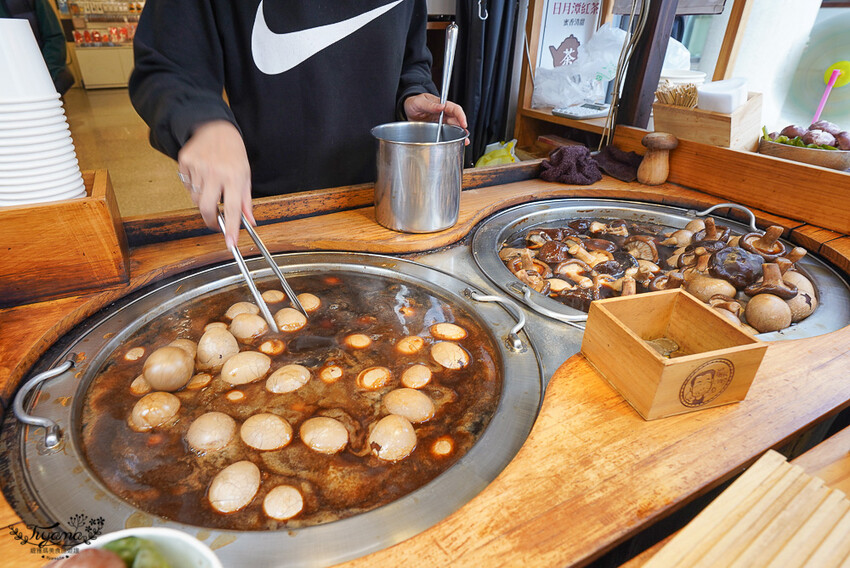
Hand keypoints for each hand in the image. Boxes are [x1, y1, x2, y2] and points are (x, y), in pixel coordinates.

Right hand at [177, 120, 253, 248]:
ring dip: (202, 198)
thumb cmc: (233, 153)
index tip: (230, 244)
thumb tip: (250, 222)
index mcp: (234, 176)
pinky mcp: (185, 161)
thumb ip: (246, 201)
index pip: (233, 208)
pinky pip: (186, 185)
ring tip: (211, 185)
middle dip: (210, 220)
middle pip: (206, 207)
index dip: (232, 228)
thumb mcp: (245, 175)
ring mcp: (198, 166)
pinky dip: (193, 185)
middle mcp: (216, 172)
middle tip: (215, 221)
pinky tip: (201, 174)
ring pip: (195, 197)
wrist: (215, 128)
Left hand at [404, 93, 468, 143]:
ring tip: (463, 141)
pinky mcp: (437, 129)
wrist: (406, 110)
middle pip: (456, 120)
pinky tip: (455, 143)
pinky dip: (451, 138)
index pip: (455, 109)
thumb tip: (441, 106)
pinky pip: (445, 133)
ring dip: (459, 134)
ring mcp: (440, 122)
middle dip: (462, 128)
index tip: (463, 123)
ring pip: (453, 128)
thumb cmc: (414, 103)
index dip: (461, 116)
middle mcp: (443, 113)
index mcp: (441, 104)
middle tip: (464, 136)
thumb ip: (430, 104)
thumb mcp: (419, 102)